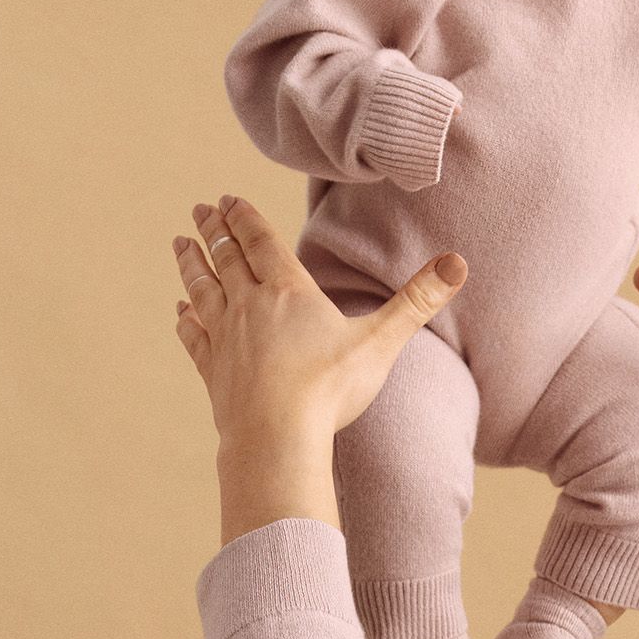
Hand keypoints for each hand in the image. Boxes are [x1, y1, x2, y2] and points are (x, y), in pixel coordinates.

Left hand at [173, 195, 465, 447]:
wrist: (277, 439)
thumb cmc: (329, 389)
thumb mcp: (380, 342)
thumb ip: (417, 301)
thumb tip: (459, 262)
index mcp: (288, 290)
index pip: (261, 241)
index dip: (244, 217)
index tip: (227, 199)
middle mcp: (250, 306)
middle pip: (227, 257)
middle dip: (214, 230)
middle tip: (201, 209)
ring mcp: (226, 339)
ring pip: (202, 289)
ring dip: (191, 263)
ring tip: (180, 243)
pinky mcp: (213, 372)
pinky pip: (194, 337)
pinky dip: (185, 320)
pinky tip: (180, 312)